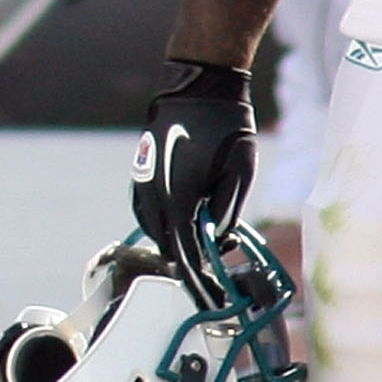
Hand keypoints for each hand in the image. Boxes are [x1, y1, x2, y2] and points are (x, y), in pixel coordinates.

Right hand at [132, 60, 257, 279]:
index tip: (211, 295)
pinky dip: (162, 224)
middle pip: (167, 245)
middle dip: (188, 262)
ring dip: (174, 242)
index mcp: (180, 199)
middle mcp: (156, 195)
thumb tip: (216, 236)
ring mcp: (144, 183)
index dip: (198, 277)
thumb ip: (227, 208)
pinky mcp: (141, 172)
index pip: (186, 253)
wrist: (197, 86)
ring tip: (199, 245)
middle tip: (211, 270)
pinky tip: (180, 222)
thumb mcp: (240, 169)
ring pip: (153, 230)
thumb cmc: (226, 126)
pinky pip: (146, 211)